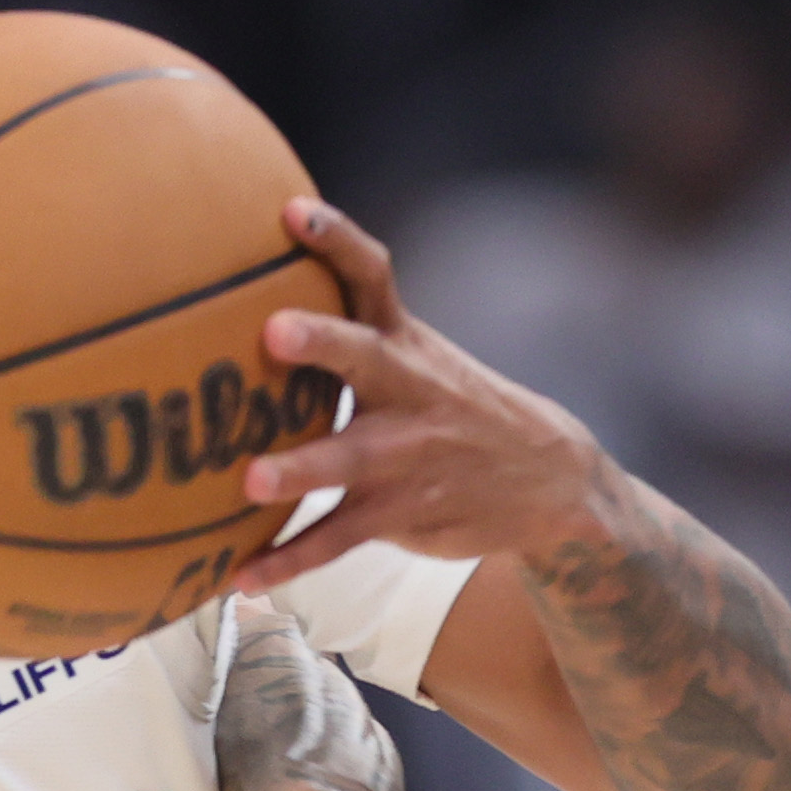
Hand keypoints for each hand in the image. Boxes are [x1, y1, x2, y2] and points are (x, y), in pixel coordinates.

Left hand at [233, 199, 603, 591]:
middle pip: (363, 355)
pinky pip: (338, 540)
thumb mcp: (417, 360)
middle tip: (272, 330)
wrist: (548, 480)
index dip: (335, 240)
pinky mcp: (401, 514)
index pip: (373, 275)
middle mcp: (406, 391)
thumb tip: (250, 302)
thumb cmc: (451, 409)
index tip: (290, 213)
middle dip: (320, 342)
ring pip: (349, 459)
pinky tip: (242, 577)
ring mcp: (406, 456)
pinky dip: (288, 561)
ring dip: (302, 470)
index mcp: (404, 344)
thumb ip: (349, 336)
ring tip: (251, 481)